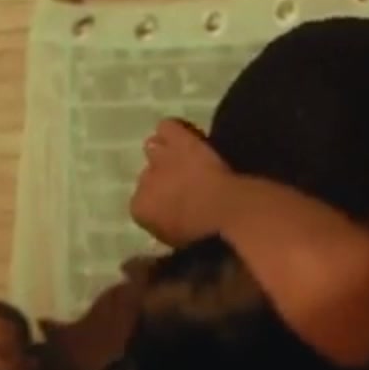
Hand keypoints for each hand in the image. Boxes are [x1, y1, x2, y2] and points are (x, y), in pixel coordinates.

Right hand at [129, 118, 233, 247]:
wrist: (228, 211)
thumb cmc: (206, 236)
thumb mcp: (180, 242)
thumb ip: (164, 230)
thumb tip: (163, 227)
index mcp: (139, 209)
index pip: (140, 203)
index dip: (158, 204)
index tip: (173, 208)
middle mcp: (144, 181)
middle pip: (148, 177)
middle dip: (162, 180)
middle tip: (183, 186)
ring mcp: (160, 158)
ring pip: (153, 149)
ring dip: (165, 154)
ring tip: (181, 161)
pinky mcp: (180, 140)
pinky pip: (166, 127)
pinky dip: (173, 131)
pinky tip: (181, 136)